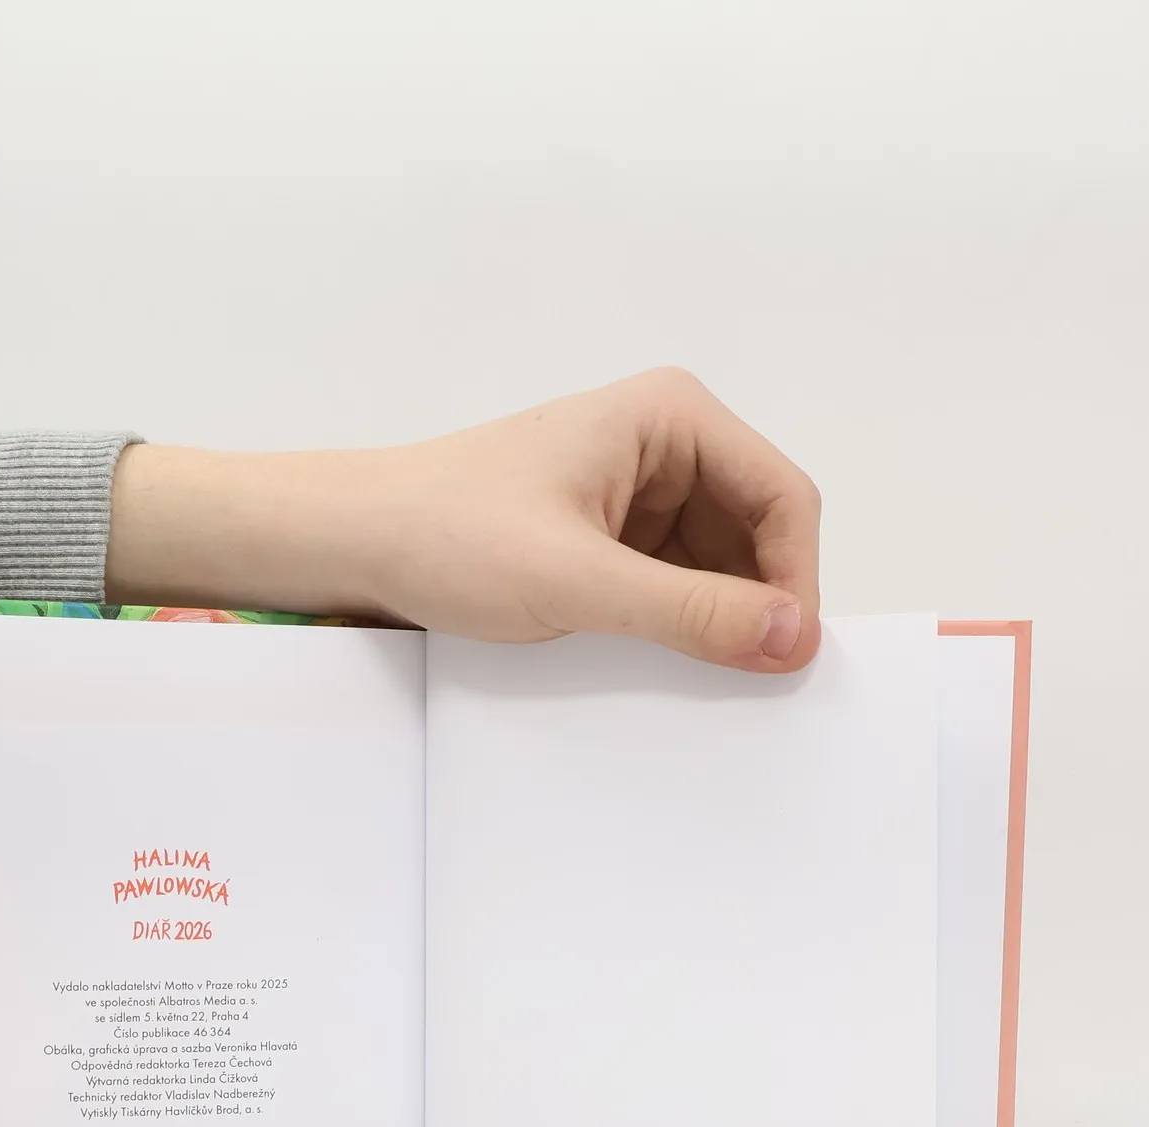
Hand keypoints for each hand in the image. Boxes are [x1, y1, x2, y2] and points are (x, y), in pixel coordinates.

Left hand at [106, 368, 820, 670]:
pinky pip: (672, 586)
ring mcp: (637, 493)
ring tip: (695, 682)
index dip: (796, 581)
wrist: (352, 543)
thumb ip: (690, 613)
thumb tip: (794, 639)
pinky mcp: (607, 538)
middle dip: (757, 605)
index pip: (783, 498)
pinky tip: (659, 668)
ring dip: (716, 623)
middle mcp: (666, 444)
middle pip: (758, 534)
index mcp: (672, 418)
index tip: (785, 660)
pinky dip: (677, 628)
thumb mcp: (579, 583)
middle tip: (749, 687)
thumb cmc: (451, 537)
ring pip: (718, 568)